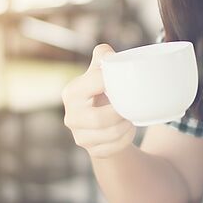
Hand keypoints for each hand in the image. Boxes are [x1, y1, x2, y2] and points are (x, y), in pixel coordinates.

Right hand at [61, 44, 136, 158]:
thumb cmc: (100, 92)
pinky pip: (114, 148)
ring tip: (130, 117)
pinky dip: (126, 139)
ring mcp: (79, 136)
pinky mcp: (92, 151)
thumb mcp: (99, 73)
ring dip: (126, 126)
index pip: (96, 83)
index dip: (113, 81)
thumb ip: (103, 56)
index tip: (125, 81)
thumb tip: (108, 52)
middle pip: (99, 119)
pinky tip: (127, 130)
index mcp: (72, 92)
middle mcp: (71, 116)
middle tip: (130, 106)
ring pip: (110, 135)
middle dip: (119, 113)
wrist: (100, 123)